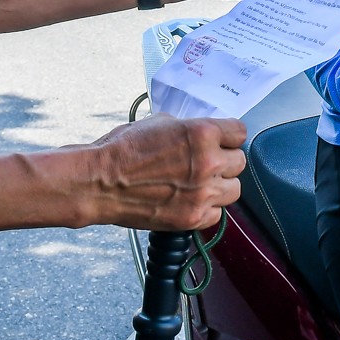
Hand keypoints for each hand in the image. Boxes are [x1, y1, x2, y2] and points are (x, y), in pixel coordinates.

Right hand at [81, 114, 246, 230]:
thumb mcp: (160, 122)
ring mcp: (202, 193)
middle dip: (225, 161)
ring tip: (202, 184)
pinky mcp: (192, 218)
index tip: (224, 141)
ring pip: (234, 190)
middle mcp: (208, 163)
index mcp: (202, 133)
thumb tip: (202, 135)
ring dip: (220, 186)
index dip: (229, 136)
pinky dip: (207, 208)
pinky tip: (191, 200)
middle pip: (239, 162)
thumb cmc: (123, 150)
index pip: (239, 132)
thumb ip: (189, 129)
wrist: (100, 182)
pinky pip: (217, 214)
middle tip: (208, 163)